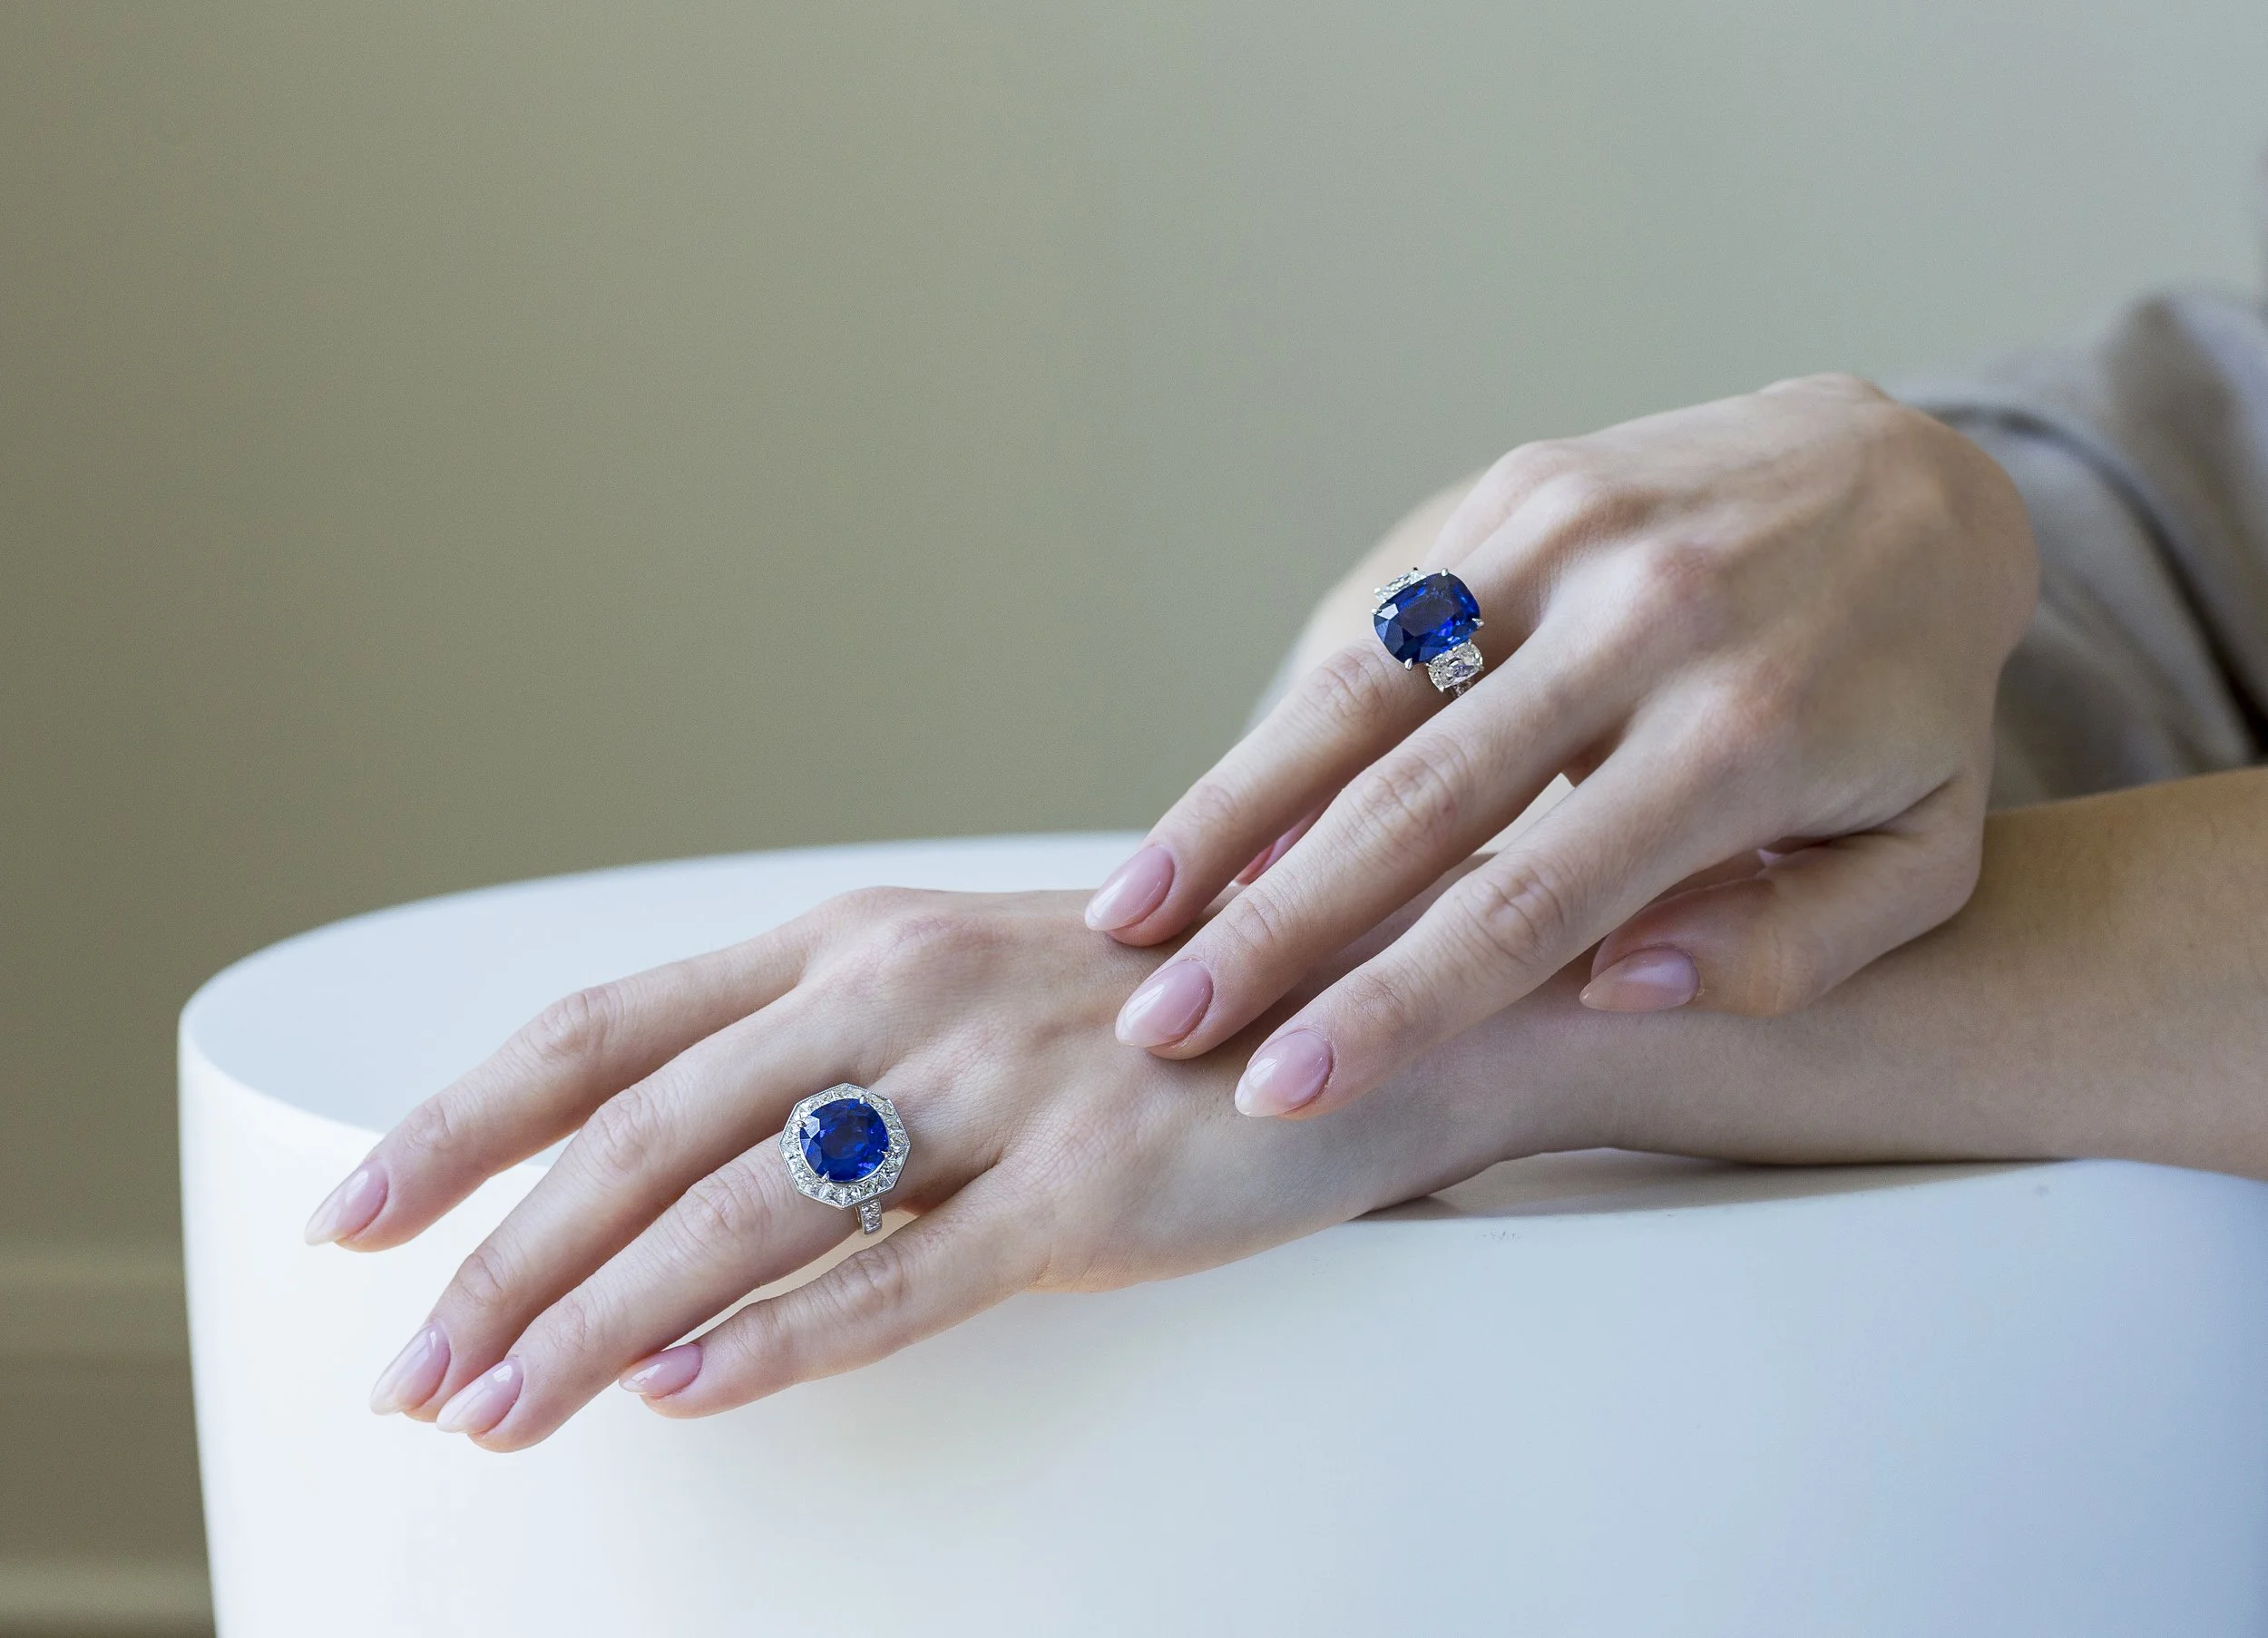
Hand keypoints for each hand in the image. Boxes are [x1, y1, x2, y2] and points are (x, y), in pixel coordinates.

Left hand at [303, 887, 1559, 1447]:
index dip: (465, 1120)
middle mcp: (907, 986)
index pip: (609, 1025)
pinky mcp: (1093, 1184)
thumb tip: (665, 1168)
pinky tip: (686, 1393)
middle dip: (497, 1256)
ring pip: (742, 1210)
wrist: (1386, 998)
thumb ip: (830, 1056)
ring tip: (497, 1411)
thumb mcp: (972, 1002)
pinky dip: (779, 1338)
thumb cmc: (1162, 1019)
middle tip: (405, 1370)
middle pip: (641, 1127)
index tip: (356, 1211)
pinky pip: (904, 1274)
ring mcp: (999, 1081)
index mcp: (860, 937)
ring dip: (594, 1320)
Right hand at [1085, 375, 2037, 1117]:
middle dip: (1272, 929)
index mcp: (1746, 734)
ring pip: (1358, 698)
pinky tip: (1212, 820)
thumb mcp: (1916, 854)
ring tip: (1129, 920)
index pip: (1532, 900)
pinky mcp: (1514, 492)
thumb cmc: (1902, 698)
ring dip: (1229, 816)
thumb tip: (1609, 985)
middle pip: (1413, 802)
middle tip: (1161, 1024)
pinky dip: (1286, 729)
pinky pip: (1374, 628)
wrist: (1906, 476)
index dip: (1396, 1004)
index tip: (1285, 1087)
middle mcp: (1643, 620)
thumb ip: (1786, 948)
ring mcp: (1566, 537)